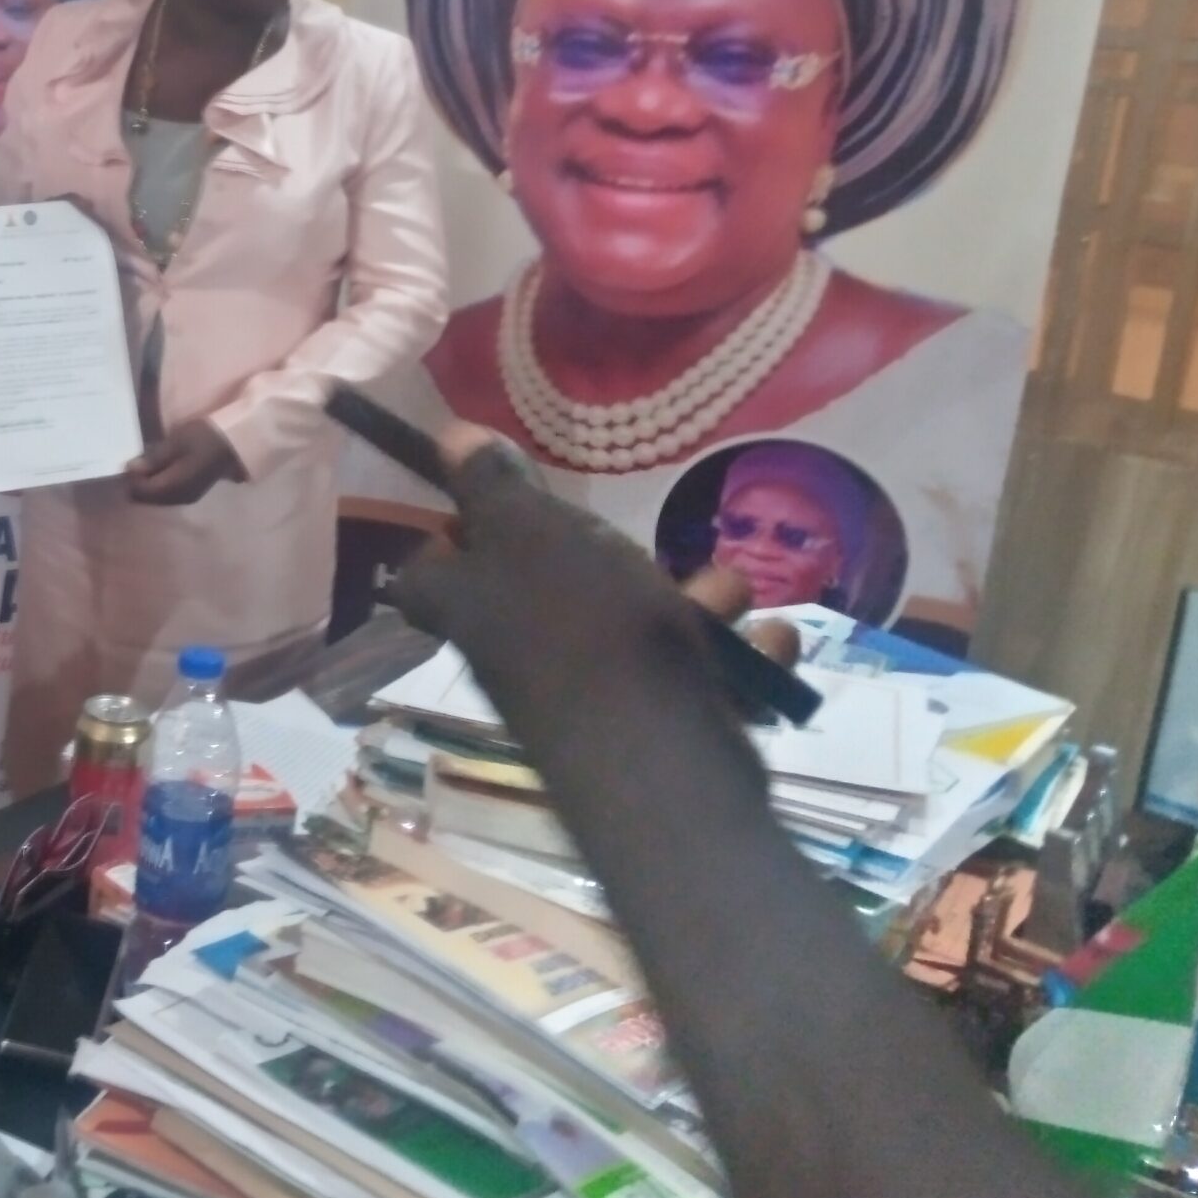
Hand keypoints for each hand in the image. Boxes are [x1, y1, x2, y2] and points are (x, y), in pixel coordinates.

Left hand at [125, 420, 245, 505]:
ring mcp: (187, 497)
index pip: (140, 491)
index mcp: (174, 488)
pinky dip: (159, 483)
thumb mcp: (176, 443)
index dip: (131, 476)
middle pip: (147, 498)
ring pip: (156, 497)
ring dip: (148, 482)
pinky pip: (166, 493)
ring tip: (149, 460)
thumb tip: (129, 469)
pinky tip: (162, 467)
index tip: (132, 457)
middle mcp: (178, 499)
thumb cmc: (205, 438)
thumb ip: (153, 459)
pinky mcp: (192, 492)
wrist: (235, 442)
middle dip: (138, 481)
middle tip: (139, 459)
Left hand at [389, 425, 741, 729]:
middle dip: (620, 560)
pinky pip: (696, 676)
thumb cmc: (582, 627)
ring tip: (728, 595)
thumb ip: (492, 486)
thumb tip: (449, 436)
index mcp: (471, 608)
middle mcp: (519, 656)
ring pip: (641, 628)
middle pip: (554, 591)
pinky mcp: (653, 728)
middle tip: (636, 547)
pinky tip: (770, 646)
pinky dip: (738, 659)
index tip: (492, 507)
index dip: (451, 541)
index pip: (427, 578)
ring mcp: (589, 698)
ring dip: (700, 605)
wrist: (655, 760)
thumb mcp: (528, 533)